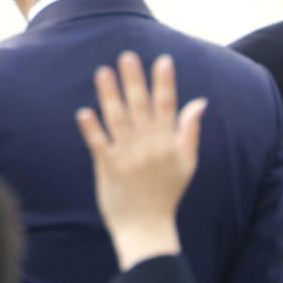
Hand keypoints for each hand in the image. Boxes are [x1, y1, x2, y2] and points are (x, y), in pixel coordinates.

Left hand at [75, 53, 206, 271]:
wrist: (147, 227)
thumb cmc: (166, 193)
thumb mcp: (187, 163)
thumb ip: (190, 131)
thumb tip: (199, 102)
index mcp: (168, 142)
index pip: (167, 106)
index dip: (165, 83)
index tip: (163, 60)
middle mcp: (148, 146)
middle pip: (140, 106)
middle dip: (134, 80)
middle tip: (127, 55)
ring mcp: (128, 156)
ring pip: (118, 119)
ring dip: (109, 95)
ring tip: (102, 72)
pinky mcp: (108, 167)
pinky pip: (99, 144)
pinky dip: (91, 129)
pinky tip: (83, 112)